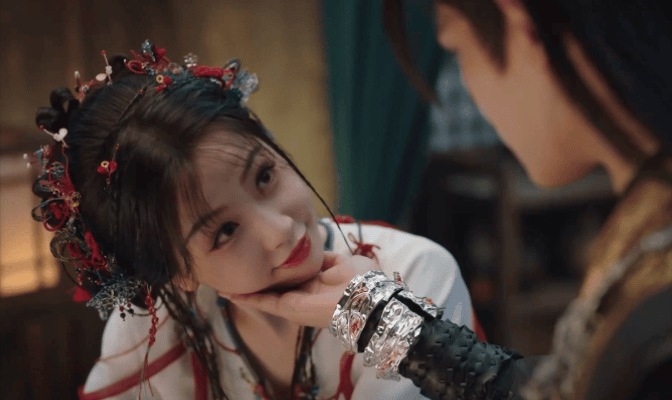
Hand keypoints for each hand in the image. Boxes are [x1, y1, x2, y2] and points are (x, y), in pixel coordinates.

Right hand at [224, 252, 380, 327]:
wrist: (369, 299)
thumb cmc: (362, 282)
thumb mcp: (343, 262)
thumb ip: (324, 258)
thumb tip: (312, 249)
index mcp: (316, 284)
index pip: (289, 276)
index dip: (273, 269)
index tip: (258, 260)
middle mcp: (303, 295)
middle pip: (273, 287)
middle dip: (254, 281)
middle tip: (232, 272)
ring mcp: (295, 304)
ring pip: (264, 297)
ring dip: (244, 291)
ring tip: (222, 284)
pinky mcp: (291, 309)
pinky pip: (266, 302)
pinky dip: (248, 297)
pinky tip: (230, 292)